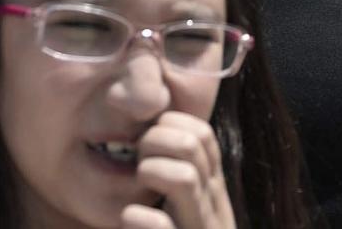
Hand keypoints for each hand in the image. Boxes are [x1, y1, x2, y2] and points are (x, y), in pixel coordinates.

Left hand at [119, 111, 232, 228]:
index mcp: (213, 190)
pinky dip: (138, 217)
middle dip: (154, 141)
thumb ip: (178, 175)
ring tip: (138, 186)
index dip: (170, 123)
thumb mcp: (190, 207)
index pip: (203, 134)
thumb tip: (152, 134)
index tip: (147, 140)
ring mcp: (200, 227)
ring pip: (185, 178)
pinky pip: (159, 224)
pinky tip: (129, 217)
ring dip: (151, 171)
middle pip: (191, 145)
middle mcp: (213, 206)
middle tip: (138, 161)